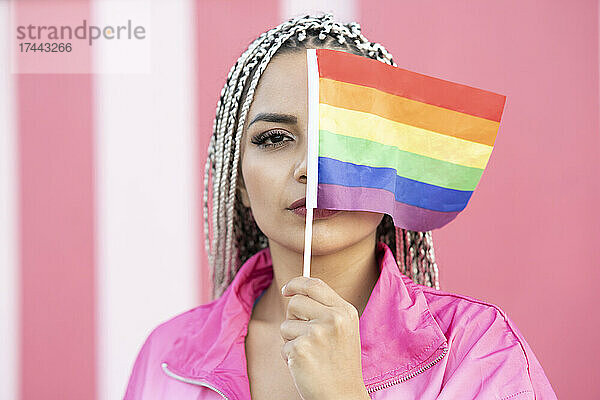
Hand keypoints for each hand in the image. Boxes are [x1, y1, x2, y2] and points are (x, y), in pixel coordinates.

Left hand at [280, 277, 370, 399]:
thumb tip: (294, 291)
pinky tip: (306, 365)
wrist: (343, 396)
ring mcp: (316, 333)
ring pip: (286, 324)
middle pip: (295, 302)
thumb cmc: (340, 364)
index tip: (286, 290)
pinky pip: (283, 346)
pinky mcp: (300, 349)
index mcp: (345, 311)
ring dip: (291, 339)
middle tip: (306, 336)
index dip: (296, 283)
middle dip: (293, 317)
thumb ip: (325, 309)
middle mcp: (333, 318)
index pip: (314, 284)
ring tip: (310, 354)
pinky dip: (289, 357)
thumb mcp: (344, 329)